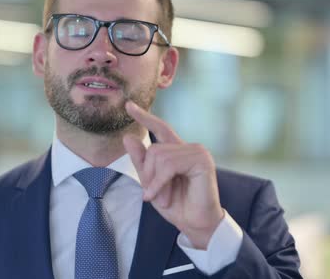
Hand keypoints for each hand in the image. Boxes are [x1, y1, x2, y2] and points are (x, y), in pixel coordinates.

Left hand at [123, 101, 223, 248]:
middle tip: (151, 195)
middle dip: (148, 174)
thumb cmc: (177, 205)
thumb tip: (127, 137)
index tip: (128, 105)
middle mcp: (189, 148)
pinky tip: (161, 198)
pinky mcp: (202, 161)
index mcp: (178, 151)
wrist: (195, 224)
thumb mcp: (151, 182)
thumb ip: (141, 161)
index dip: (145, 116)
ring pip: (160, 156)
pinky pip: (169, 165)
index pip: (160, 128)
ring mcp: (197, 152)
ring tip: (161, 199)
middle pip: (154, 149)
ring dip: (155, 182)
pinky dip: (160, 183)